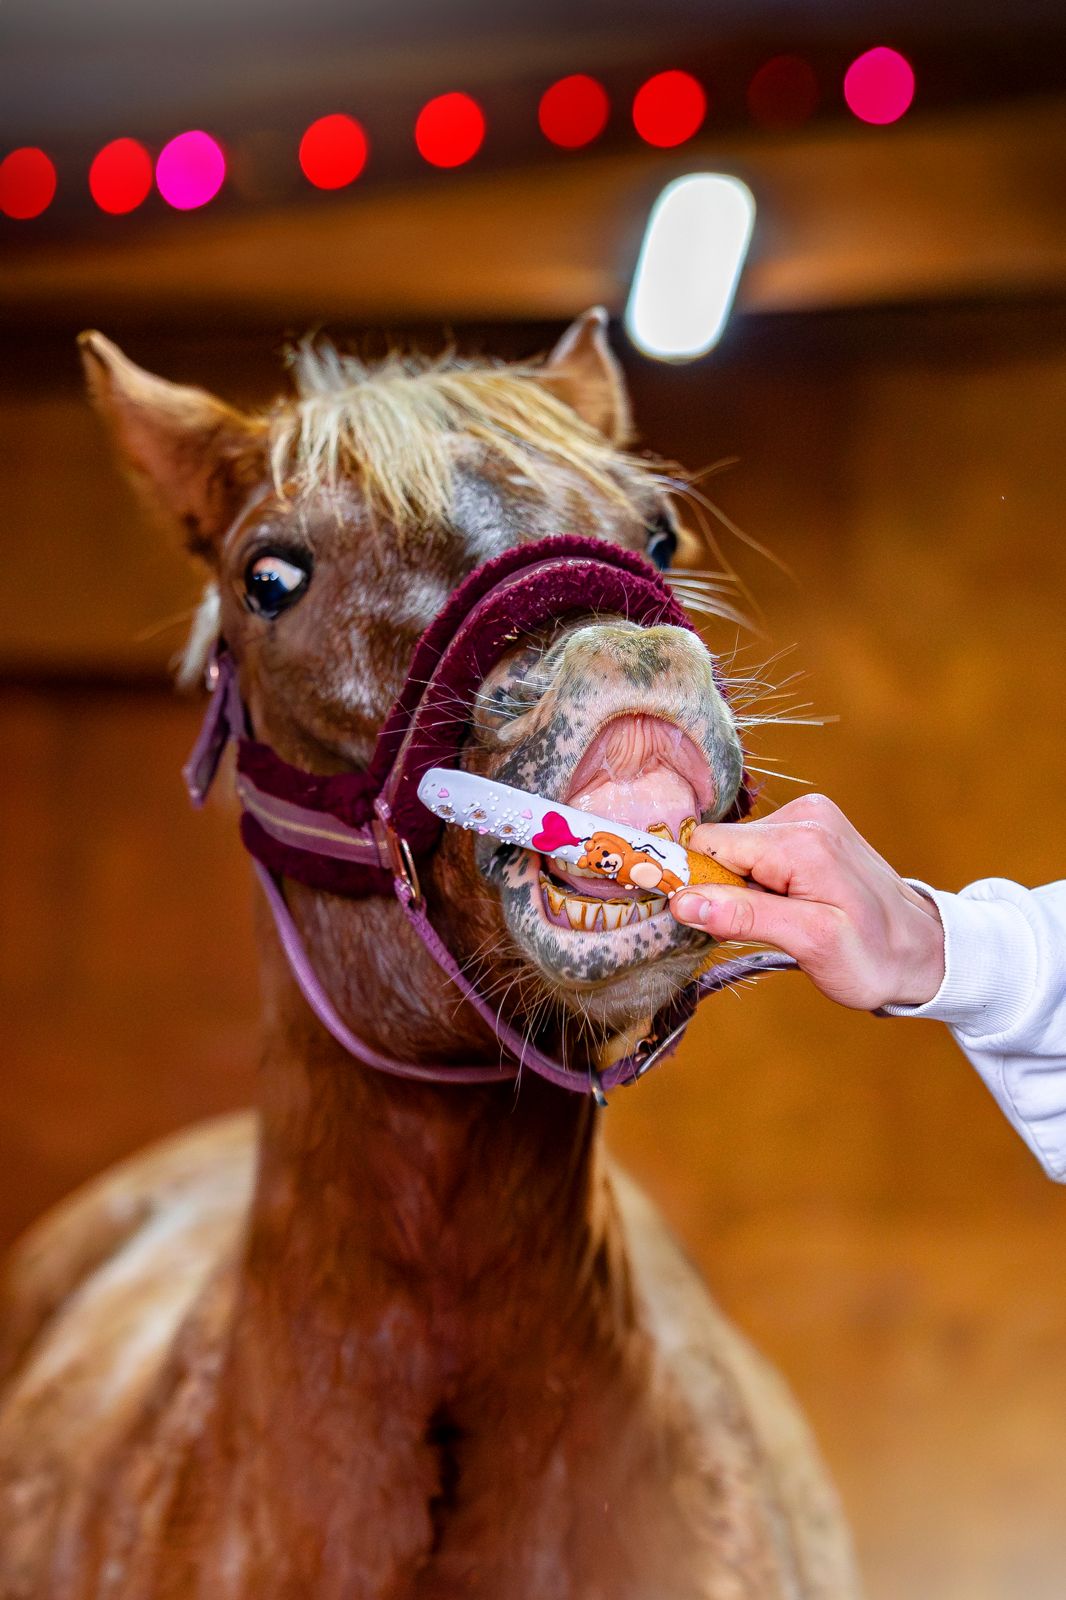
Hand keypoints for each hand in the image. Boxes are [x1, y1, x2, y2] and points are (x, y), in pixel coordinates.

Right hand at [672, 794, 945, 1010]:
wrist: (925, 951)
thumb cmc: (875, 957)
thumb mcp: (810, 944)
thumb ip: (746, 917)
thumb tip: (684, 901)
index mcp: (800, 840)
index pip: (708, 846)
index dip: (700, 885)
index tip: (716, 922)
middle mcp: (804, 815)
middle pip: (721, 845)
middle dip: (725, 888)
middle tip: (765, 925)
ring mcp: (811, 816)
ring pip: (737, 848)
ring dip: (746, 886)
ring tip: (787, 916)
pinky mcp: (813, 826)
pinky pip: (759, 848)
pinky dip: (764, 878)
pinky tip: (794, 901)